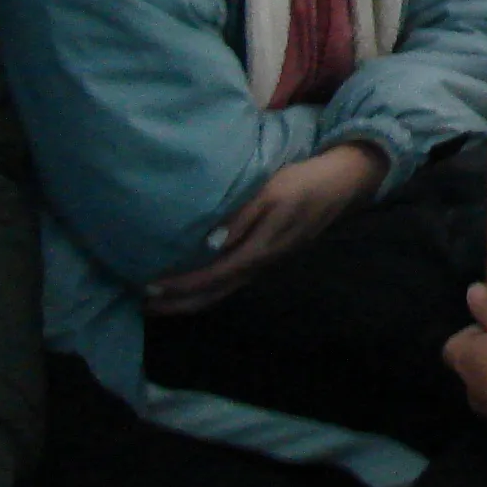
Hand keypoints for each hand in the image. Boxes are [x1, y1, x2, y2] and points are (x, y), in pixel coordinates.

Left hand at [146, 141, 386, 315]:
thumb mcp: (271, 192)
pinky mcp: (269, 256)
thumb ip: (240, 217)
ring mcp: (267, 264)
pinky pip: (232, 280)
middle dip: (179, 303)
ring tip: (162, 300)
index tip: (148, 286)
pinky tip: (197, 281)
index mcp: (259, 251)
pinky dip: (208, 287)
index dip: (179, 285)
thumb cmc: (302, 182)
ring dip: (192, 299)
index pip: (211, 276)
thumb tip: (210, 243)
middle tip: (144, 305)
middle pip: (215, 294)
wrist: (341, 183)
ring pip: (223, 291)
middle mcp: (261, 265)